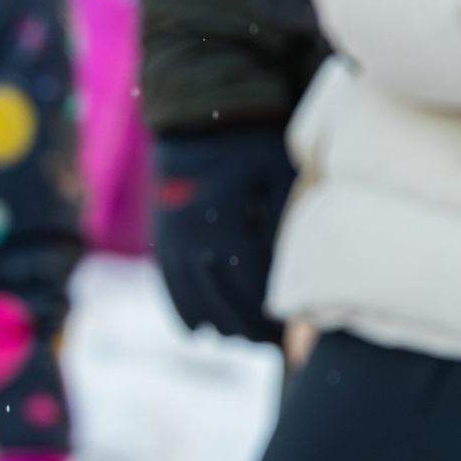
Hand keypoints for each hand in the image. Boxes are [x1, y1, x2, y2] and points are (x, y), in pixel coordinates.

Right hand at [154, 128, 296, 345]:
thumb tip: (297, 269)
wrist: (198, 112)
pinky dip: (183, 308)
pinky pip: (170, 281)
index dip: (268, 311)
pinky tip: (197, 330)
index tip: (285, 334)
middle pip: (220, 294)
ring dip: (214, 321)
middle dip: (243, 324)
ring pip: (192, 292)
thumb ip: (284, 219)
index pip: (250, 281)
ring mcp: (173, 236)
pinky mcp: (163, 233)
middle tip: (267, 347)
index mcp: (224, 221)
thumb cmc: (250, 138)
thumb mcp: (278, 171)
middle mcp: (193, 236)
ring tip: (233, 342)